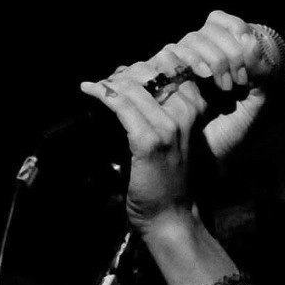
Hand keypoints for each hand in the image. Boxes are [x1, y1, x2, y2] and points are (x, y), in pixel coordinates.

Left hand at [79, 12, 271, 230]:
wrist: (172, 218)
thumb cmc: (169, 185)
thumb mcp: (175, 144)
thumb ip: (165, 116)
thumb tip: (134, 89)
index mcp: (194, 113)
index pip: (172, 70)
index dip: (146, 66)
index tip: (125, 75)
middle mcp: (184, 116)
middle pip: (153, 72)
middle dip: (127, 72)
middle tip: (107, 81)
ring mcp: (168, 128)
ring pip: (135, 86)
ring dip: (111, 82)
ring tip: (96, 85)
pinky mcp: (149, 142)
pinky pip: (123, 106)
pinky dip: (103, 94)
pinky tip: (90, 90)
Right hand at [163, 10, 271, 159]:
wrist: (209, 162)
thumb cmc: (234, 134)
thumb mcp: (258, 104)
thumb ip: (263, 73)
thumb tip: (251, 40)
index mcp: (222, 54)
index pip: (222, 22)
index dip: (235, 34)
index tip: (248, 64)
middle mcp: (198, 56)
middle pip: (206, 31)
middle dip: (226, 52)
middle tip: (238, 82)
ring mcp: (178, 68)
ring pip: (188, 41)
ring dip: (209, 57)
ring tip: (223, 86)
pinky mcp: (161, 81)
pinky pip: (168, 57)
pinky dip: (186, 63)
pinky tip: (199, 80)